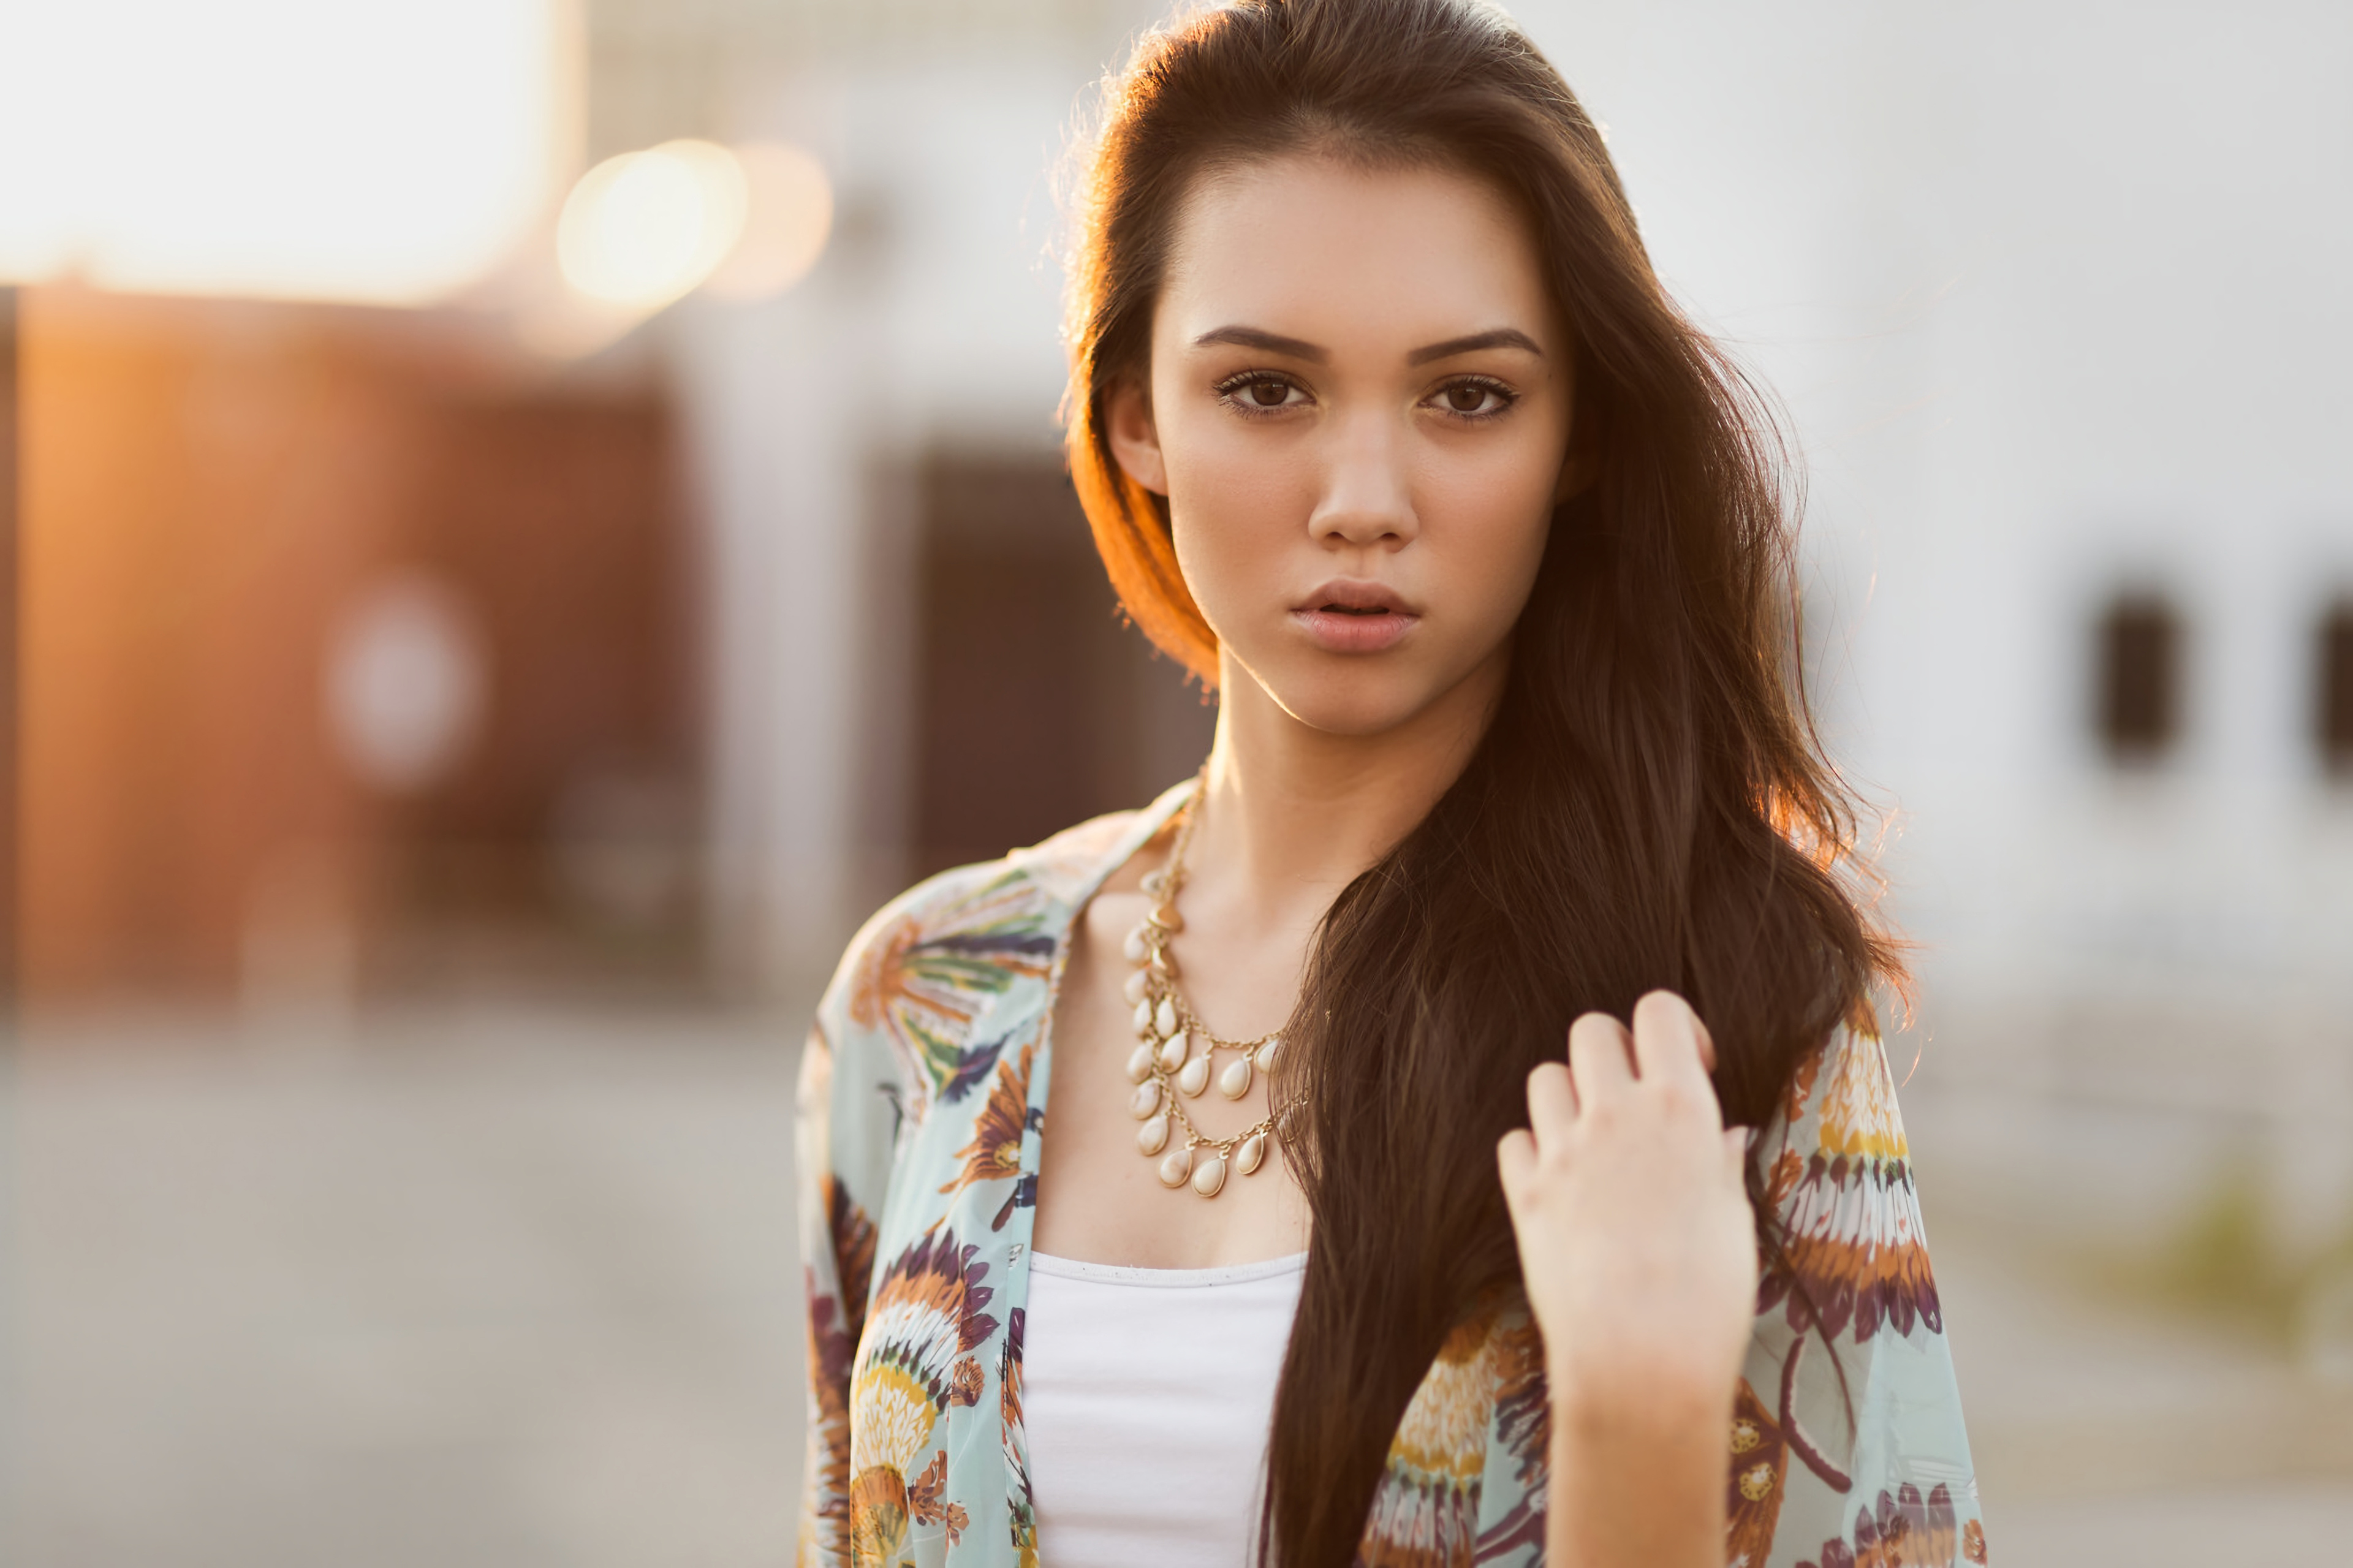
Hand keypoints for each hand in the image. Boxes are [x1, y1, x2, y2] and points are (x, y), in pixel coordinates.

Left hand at [1497, 991, 1756, 1566]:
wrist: (1640, 1363)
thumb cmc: (1707, 1299)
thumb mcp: (1734, 1221)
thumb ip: (1719, 1164)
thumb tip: (1721, 1137)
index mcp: (1681, 1109)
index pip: (1659, 1012)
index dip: (1672, 1028)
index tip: (1685, 1065)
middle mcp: (1615, 1115)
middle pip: (1591, 1031)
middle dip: (1612, 1052)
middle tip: (1632, 1099)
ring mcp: (1562, 1152)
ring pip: (1545, 1077)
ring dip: (1568, 1097)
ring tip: (1594, 1143)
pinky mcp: (1524, 1193)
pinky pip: (1514, 1139)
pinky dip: (1533, 1151)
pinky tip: (1559, 1183)